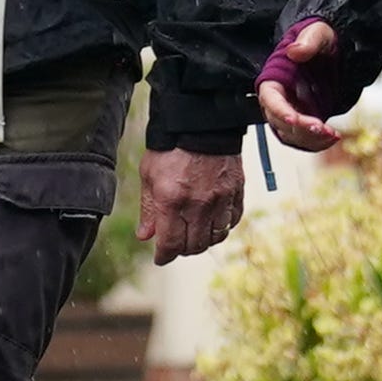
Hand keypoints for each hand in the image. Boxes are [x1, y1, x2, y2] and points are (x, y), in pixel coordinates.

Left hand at [136, 145, 245, 261]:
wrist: (200, 122)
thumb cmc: (170, 148)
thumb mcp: (149, 175)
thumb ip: (148, 209)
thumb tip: (145, 236)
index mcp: (172, 201)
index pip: (170, 244)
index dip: (164, 256)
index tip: (161, 258)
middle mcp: (198, 204)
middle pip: (194, 246)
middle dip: (182, 250)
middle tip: (176, 245)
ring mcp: (220, 199)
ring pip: (215, 237)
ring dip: (203, 241)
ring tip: (194, 235)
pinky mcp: (236, 191)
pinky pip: (232, 220)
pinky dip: (222, 227)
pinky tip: (213, 222)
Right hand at [255, 19, 348, 152]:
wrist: (332, 49)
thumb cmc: (320, 38)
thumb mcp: (317, 33)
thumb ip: (307, 42)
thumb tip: (295, 51)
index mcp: (274, 79)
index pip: (270, 99)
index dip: (279, 111)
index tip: (294, 120)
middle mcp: (279, 100)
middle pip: (280, 121)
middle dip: (300, 129)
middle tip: (322, 128)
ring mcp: (291, 112)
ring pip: (292, 135)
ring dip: (310, 139)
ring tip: (332, 135)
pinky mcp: (304, 120)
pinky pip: (305, 139)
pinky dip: (317, 143)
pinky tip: (333, 137)